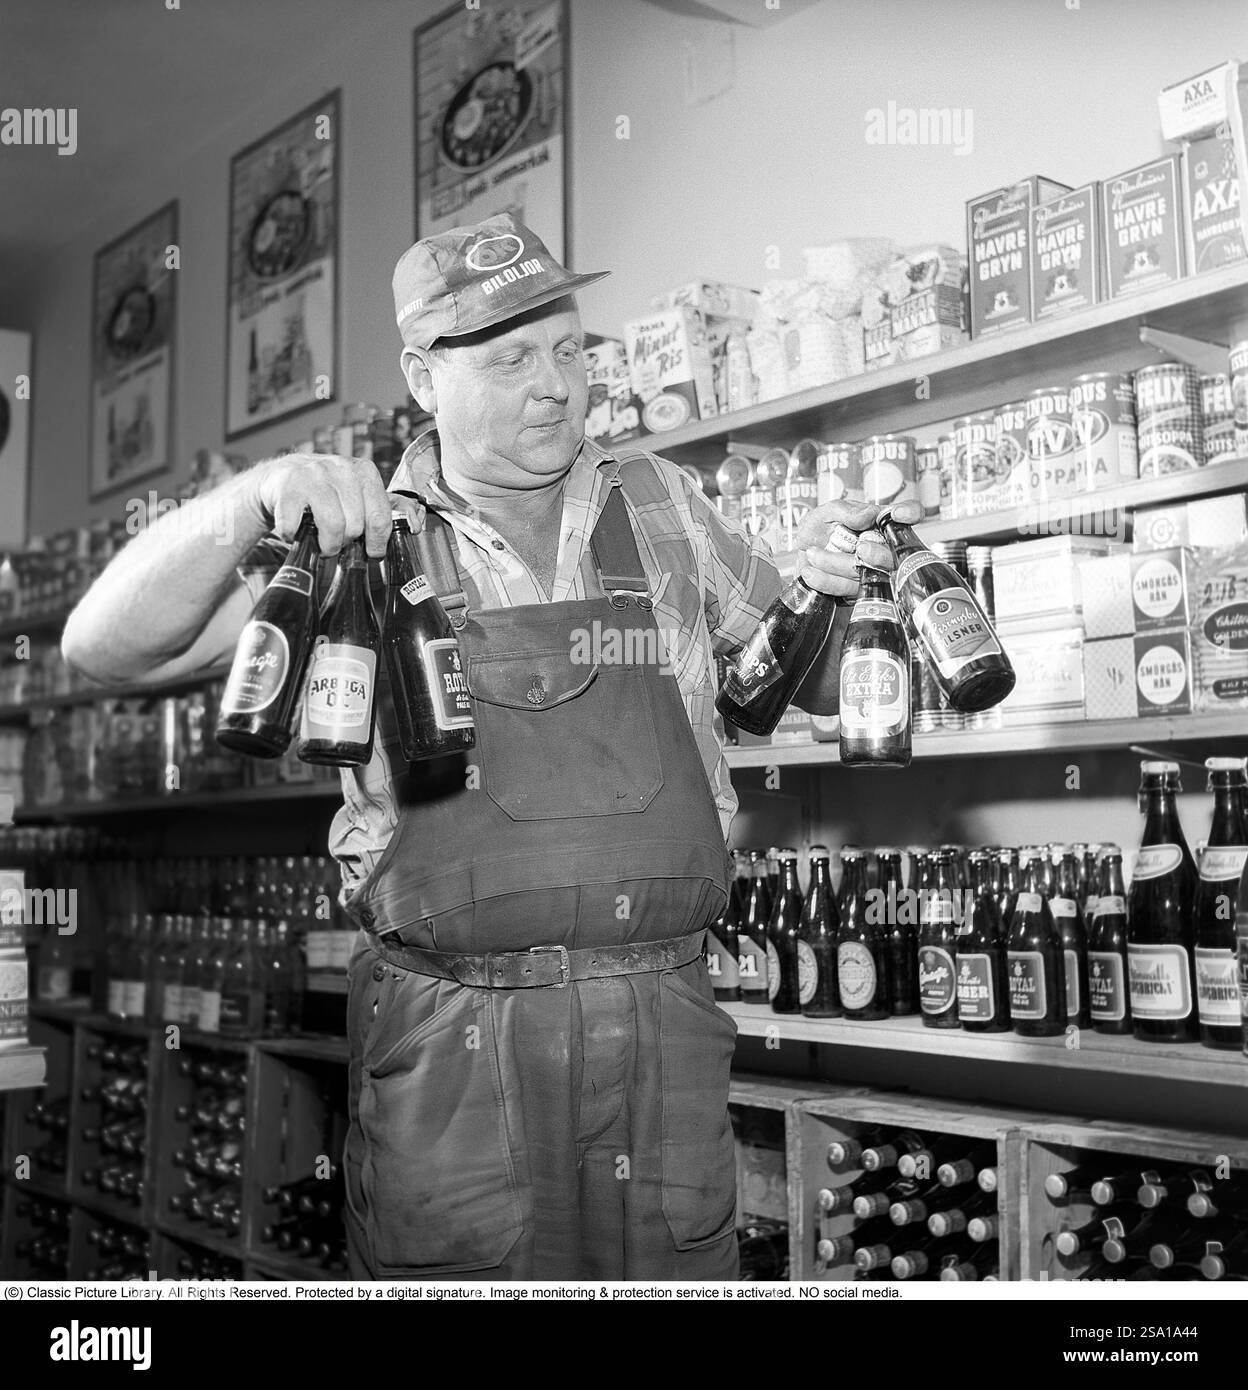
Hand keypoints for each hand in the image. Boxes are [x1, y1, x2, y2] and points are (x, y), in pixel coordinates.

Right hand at [247, 453, 420, 558]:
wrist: (280, 476)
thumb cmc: (325, 491)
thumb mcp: (356, 493)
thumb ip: (378, 509)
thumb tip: (409, 531)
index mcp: (364, 471)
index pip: (380, 516)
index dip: (377, 542)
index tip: (371, 553)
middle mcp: (341, 468)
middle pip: (356, 525)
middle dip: (347, 542)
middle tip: (338, 542)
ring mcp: (314, 475)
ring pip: (333, 525)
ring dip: (326, 544)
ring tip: (322, 544)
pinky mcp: (289, 486)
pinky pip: (297, 525)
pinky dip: (293, 536)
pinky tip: (295, 531)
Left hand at [794, 498, 922, 597]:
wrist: (801, 556)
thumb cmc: (819, 530)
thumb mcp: (826, 512)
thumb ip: (846, 510)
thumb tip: (868, 515)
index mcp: (881, 523)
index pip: (909, 513)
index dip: (910, 513)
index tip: (899, 514)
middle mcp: (884, 548)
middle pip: (894, 555)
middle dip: (879, 553)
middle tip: (859, 548)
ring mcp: (875, 572)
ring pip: (869, 575)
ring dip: (837, 564)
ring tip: (812, 553)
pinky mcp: (860, 592)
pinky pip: (849, 591)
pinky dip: (827, 581)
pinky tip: (810, 572)